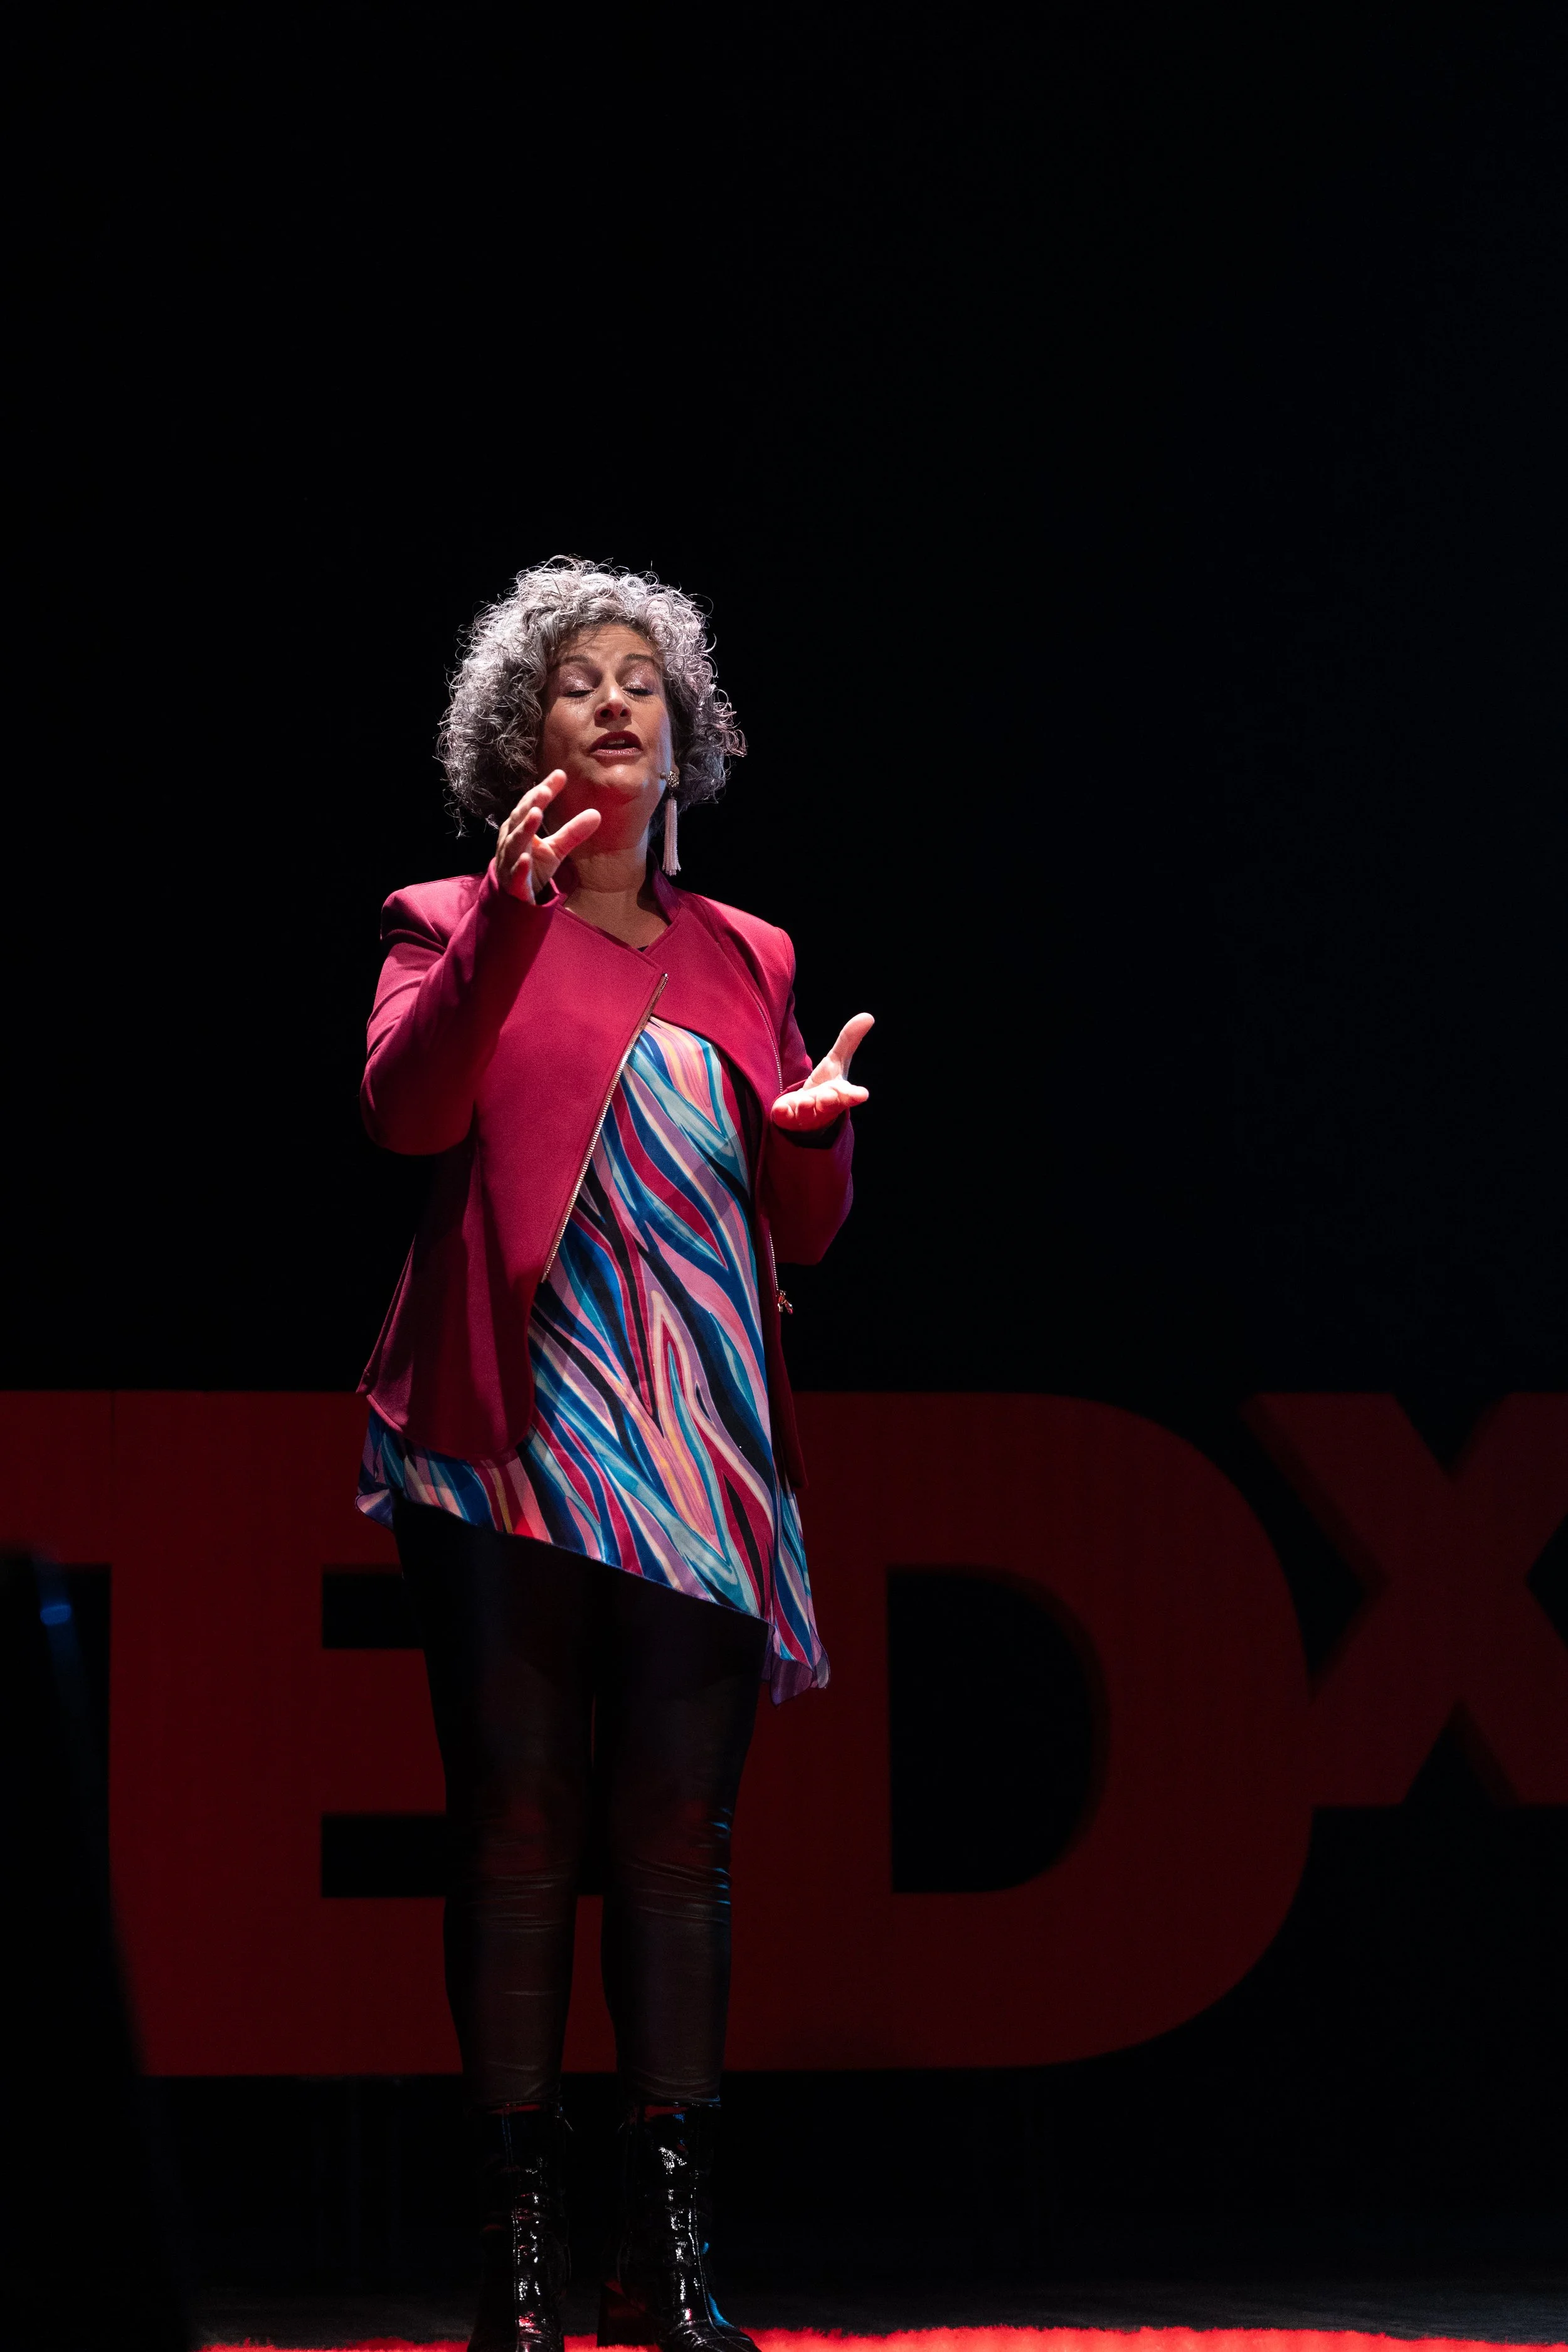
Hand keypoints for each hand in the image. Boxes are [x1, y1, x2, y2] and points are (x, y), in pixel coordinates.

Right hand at [494, 771, 601, 902]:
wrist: (514, 898)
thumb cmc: (532, 867)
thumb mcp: (555, 849)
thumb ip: (572, 832)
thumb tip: (596, 814)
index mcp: (519, 828)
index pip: (531, 804)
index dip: (544, 789)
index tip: (560, 775)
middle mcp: (511, 841)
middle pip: (520, 819)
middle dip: (532, 804)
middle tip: (546, 791)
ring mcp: (509, 861)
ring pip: (514, 843)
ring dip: (525, 828)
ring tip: (537, 814)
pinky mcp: (513, 883)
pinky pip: (515, 874)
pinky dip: (519, 866)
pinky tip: (526, 859)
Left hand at [770, 1013, 873, 1132]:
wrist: (804, 1113)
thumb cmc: (825, 1087)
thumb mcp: (836, 1061)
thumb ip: (849, 1041)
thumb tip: (868, 1016)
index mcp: (839, 1095)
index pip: (849, 1095)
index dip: (854, 1095)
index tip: (862, 1094)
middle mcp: (824, 1107)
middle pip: (829, 1105)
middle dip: (829, 1100)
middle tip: (829, 1095)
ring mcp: (806, 1115)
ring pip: (807, 1112)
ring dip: (807, 1106)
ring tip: (806, 1101)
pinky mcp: (788, 1119)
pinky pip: (786, 1118)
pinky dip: (784, 1114)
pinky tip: (782, 1110)